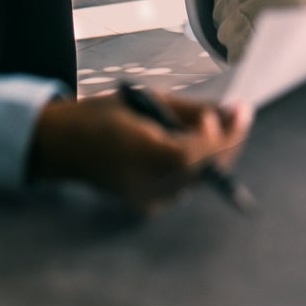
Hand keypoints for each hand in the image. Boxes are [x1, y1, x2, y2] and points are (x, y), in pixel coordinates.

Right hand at [29, 92, 251, 212]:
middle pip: (207, 170)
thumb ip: (193, 110)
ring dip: (213, 153)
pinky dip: (194, 165)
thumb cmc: (103, 115)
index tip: (244, 109)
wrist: (62, 145)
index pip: (202, 153)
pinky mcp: (146, 206)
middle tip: (235, 115)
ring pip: (199, 179)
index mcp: (144, 154)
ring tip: (212, 125)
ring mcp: (147, 200)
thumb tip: (231, 112)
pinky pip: (184, 186)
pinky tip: (190, 143)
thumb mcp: (148, 100)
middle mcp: (148, 184)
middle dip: (228, 142)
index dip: (229, 134)